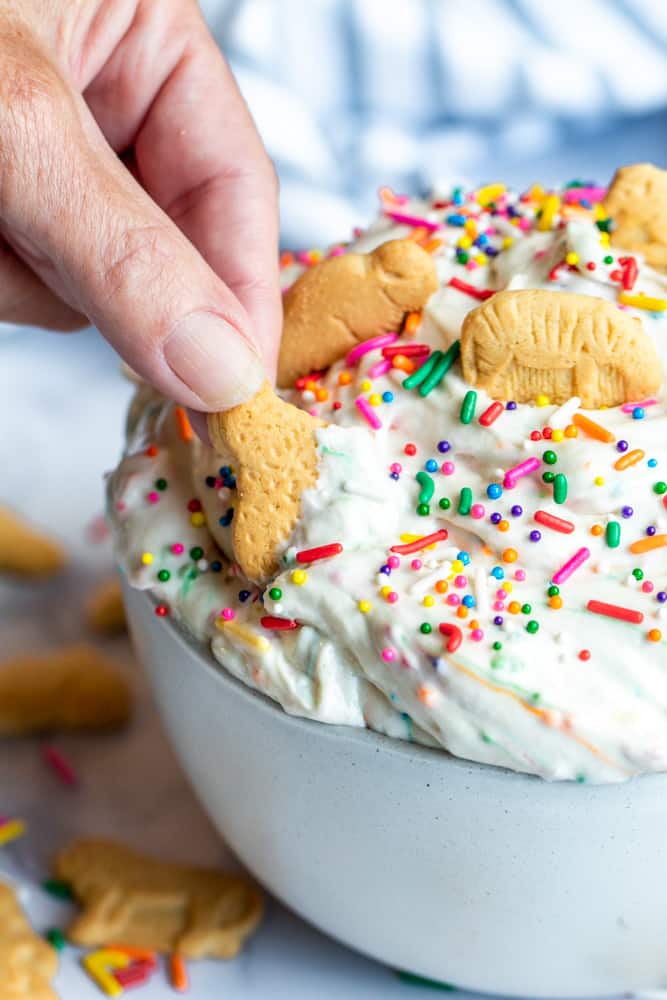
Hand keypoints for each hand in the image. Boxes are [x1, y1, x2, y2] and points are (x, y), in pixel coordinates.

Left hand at [0, 0, 280, 409]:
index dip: (243, 293)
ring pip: (81, 282)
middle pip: (158, 248)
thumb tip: (221, 369)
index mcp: (146, 39)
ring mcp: (49, 165)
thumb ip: (122, 248)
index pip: (236, 185)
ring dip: (22, 272)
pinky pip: (25, 284)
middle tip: (32, 242)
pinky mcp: (10, 210)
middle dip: (98, 275)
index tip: (239, 386)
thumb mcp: (18, 123)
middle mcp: (105, 104)